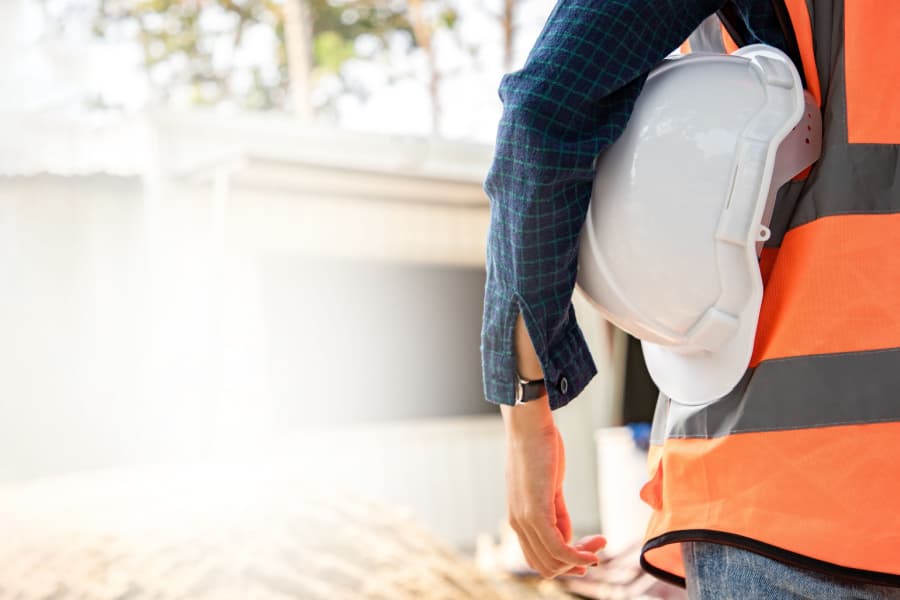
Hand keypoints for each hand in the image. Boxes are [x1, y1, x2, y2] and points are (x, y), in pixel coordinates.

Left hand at [502, 402, 605, 577]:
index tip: (588, 555)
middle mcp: (517, 524)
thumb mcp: (549, 488)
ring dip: (581, 560)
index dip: (564, 565)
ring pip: (553, 562)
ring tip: (600, 543)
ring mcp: (524, 520)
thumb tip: (567, 537)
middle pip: (545, 566)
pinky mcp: (535, 512)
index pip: (538, 558)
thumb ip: (556, 513)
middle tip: (597, 549)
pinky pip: (558, 548)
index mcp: (519, 519)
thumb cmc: (539, 450)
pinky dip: (578, 557)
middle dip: (574, 566)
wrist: (528, 426)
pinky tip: (594, 553)